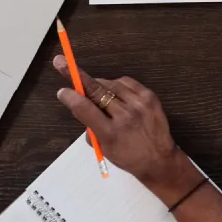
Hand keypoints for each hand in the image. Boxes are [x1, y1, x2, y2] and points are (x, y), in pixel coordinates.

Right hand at [52, 56, 202, 201]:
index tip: (62, 90)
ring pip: (110, 84)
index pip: (84, 109)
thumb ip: (91, 127)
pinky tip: (114, 91)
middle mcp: (125, 117)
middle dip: (76, 75)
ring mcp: (139, 105)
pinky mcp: (150, 97)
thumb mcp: (104, 148)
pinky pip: (126, 82)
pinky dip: (116, 84)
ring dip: (98, 84)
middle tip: (61, 61)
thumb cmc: (127, 156)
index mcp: (110, 133)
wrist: (159, 159)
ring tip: (96, 91)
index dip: (71, 97)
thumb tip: (80, 104)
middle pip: (96, 91)